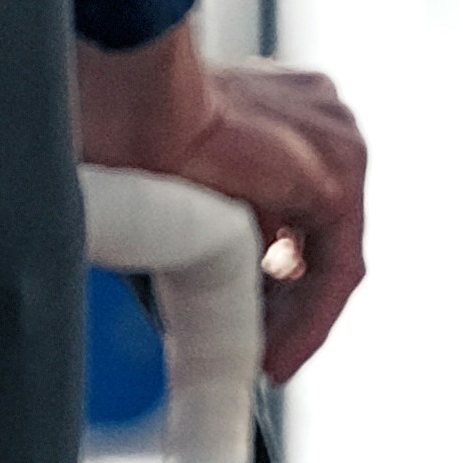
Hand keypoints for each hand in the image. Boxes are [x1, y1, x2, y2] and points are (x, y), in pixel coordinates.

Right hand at [74, 29, 367, 381]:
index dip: (273, 270)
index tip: (251, 316)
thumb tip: (191, 291)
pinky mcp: (336, 180)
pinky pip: (336, 268)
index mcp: (281, 102)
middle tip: (254, 349)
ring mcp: (336, 140)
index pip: (297, 204)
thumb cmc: (126, 130)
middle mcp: (320, 117)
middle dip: (284, 297)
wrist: (133, 101)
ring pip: (330, 254)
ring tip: (261, 361)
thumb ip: (204, 226)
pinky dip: (309, 319)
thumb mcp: (178, 185)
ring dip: (297, 316)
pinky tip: (276, 356)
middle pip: (318, 233)